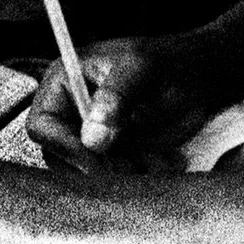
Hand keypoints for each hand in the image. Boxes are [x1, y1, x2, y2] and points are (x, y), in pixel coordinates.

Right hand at [27, 31, 226, 169]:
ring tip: (158, 159)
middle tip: (136, 164)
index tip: (100, 153)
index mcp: (63, 82)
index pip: (42, 125)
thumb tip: (92, 139)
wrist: (201, 78)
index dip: (65, 144)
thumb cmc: (169, 62)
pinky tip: (164, 161)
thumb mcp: (142, 69)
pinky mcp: (113, 158)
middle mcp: (70, 114)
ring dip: (123, 175)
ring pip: (87, 174)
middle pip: (60, 158)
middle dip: (99, 166)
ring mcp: (91, 139)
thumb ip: (116, 98)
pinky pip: (113, 180)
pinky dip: (139, 178)